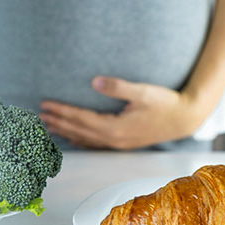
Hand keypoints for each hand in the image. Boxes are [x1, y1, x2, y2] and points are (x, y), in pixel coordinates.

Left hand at [39, 77, 208, 149]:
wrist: (186, 118)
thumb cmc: (166, 103)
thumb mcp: (143, 91)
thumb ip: (118, 87)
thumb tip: (95, 81)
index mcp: (115, 127)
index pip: (80, 118)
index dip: (61, 111)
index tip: (45, 104)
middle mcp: (113, 139)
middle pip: (78, 130)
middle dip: (57, 122)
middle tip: (38, 116)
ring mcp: (118, 143)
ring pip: (84, 139)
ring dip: (65, 132)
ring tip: (47, 126)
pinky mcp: (123, 142)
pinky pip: (95, 143)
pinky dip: (79, 139)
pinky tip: (71, 137)